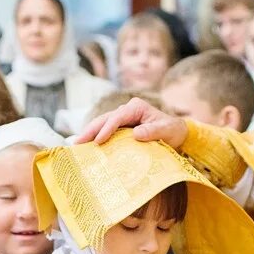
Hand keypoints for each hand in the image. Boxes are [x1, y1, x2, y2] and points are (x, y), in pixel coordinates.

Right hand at [75, 98, 189, 148]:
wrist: (176, 133)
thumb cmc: (172, 130)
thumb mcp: (166, 130)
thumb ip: (152, 131)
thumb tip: (136, 134)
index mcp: (136, 107)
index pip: (117, 117)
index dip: (106, 128)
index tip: (98, 141)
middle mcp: (126, 110)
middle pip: (104, 119)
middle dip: (90, 130)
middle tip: (77, 142)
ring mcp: (122, 118)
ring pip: (102, 124)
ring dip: (89, 134)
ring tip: (76, 145)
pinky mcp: (121, 127)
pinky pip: (106, 131)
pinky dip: (96, 138)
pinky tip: (86, 146)